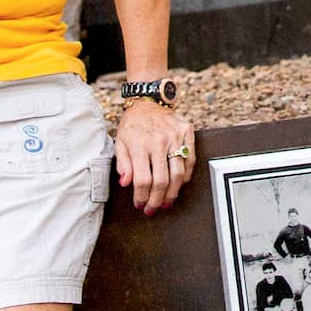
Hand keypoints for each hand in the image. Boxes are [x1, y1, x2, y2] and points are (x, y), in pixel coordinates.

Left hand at [113, 97, 195, 214]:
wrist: (148, 101)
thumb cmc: (133, 125)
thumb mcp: (120, 142)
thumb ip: (122, 164)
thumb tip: (125, 183)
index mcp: (140, 144)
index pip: (142, 179)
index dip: (142, 196)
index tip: (140, 205)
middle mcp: (159, 141)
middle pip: (162, 180)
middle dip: (157, 200)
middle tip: (153, 209)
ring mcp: (175, 136)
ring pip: (178, 173)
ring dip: (173, 192)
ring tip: (167, 202)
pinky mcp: (187, 132)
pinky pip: (190, 159)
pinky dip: (186, 176)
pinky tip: (179, 184)